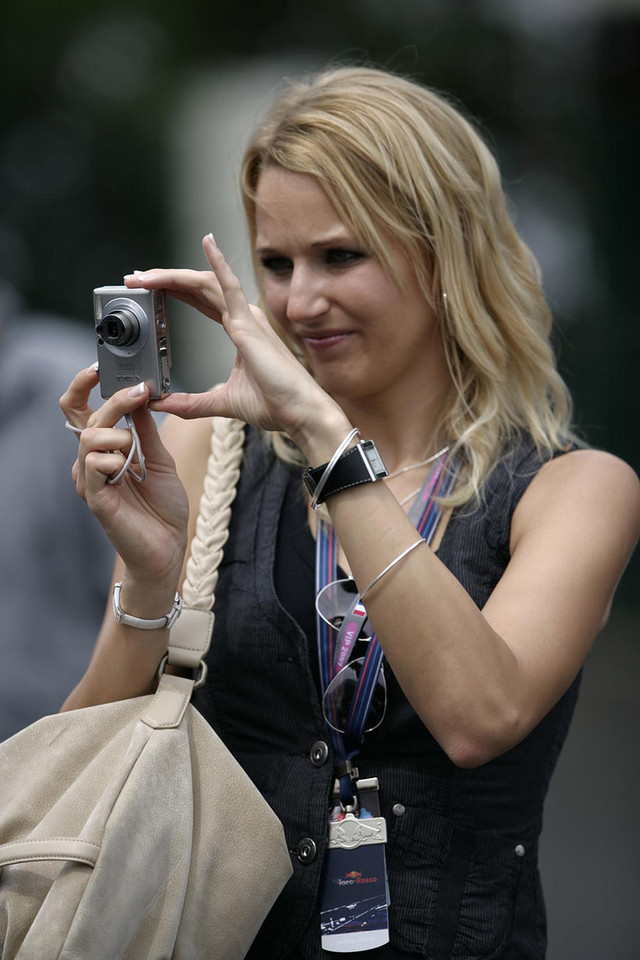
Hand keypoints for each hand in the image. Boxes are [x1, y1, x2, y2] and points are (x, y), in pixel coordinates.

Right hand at [60, 366, 188, 587]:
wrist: (169, 546)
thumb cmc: (163, 507)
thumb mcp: (160, 459)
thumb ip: (147, 430)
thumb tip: (142, 397)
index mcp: (105, 450)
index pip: (79, 412)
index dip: (82, 387)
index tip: (98, 369)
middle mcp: (92, 462)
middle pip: (87, 418)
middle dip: (115, 400)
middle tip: (139, 392)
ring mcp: (91, 480)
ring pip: (90, 437)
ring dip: (120, 435)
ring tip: (137, 455)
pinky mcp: (95, 498)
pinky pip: (94, 464)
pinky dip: (114, 459)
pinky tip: (127, 470)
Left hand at [125, 236, 348, 452]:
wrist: (300, 413)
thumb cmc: (276, 404)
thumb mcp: (222, 403)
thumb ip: (192, 403)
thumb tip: (162, 403)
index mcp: (240, 332)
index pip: (201, 302)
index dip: (175, 293)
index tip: (149, 291)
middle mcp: (243, 319)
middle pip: (198, 289)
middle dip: (164, 282)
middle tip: (135, 278)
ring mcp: (247, 318)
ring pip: (205, 284)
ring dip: (172, 276)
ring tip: (145, 275)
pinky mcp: (249, 324)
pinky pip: (230, 286)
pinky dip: (218, 262)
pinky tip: (207, 242)